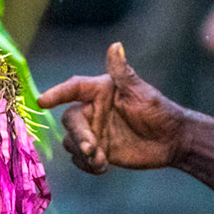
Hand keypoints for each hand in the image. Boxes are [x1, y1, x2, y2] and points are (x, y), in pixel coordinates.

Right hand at [35, 43, 185, 173]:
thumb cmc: (159, 110)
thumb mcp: (140, 92)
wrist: (171, 140)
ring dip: (83, 154)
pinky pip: (80, 159)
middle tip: (92, 149)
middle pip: (70, 121)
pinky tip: (103, 167)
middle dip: (79, 136)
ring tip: (102, 161)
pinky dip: (87, 165)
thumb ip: (122, 72)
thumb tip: (115, 45)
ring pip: (71, 142)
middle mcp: (92, 110)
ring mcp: (93, 131)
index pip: (73, 89)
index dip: (57, 93)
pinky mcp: (97, 151)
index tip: (42, 101)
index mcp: (100, 91)